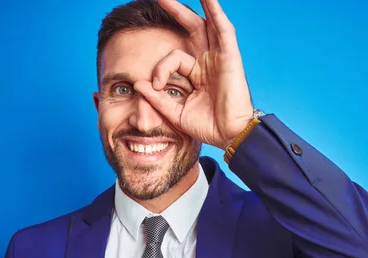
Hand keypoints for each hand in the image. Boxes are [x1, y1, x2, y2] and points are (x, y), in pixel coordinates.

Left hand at [133, 0, 253, 149]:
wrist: (229, 135)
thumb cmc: (207, 126)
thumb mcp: (175, 112)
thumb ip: (156, 98)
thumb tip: (137, 84)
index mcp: (197, 74)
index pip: (173, 58)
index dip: (161, 69)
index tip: (157, 86)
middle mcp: (208, 62)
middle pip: (192, 28)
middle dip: (176, 11)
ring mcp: (220, 58)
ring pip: (208, 23)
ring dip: (201, 4)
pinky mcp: (230, 57)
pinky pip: (223, 29)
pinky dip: (216, 11)